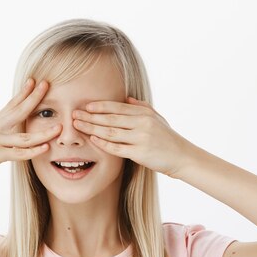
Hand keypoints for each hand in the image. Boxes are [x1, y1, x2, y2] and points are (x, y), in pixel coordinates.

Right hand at [0, 79, 60, 185]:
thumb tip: (9, 127)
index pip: (11, 104)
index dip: (23, 92)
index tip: (34, 80)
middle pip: (19, 111)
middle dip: (34, 98)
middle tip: (47, 84)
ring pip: (25, 137)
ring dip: (44, 133)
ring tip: (59, 127)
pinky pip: (18, 153)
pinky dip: (33, 151)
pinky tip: (46, 148)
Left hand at [71, 97, 194, 178]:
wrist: (181, 157)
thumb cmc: (167, 138)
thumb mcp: (157, 118)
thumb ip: (141, 107)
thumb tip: (126, 98)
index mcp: (144, 114)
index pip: (118, 107)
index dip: (100, 106)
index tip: (86, 106)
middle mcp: (142, 124)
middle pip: (110, 119)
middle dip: (90, 116)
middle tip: (74, 114)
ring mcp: (141, 138)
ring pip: (111, 132)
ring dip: (92, 128)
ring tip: (78, 125)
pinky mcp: (140, 153)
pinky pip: (117, 148)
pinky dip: (103, 143)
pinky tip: (92, 139)